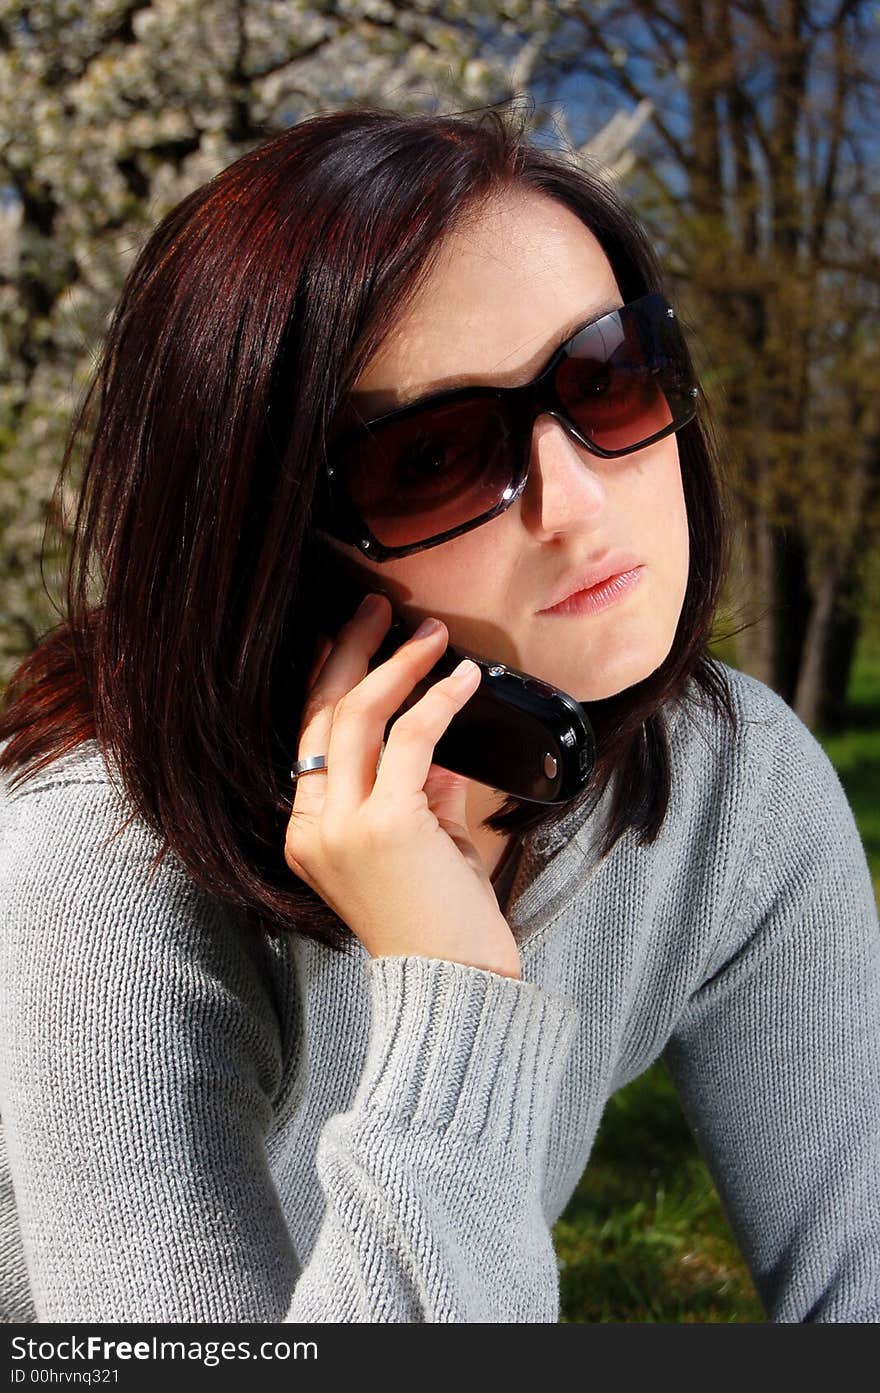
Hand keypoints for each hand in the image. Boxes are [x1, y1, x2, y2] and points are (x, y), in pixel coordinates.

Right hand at [285, 593, 521, 979]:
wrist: (456, 988)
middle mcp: (313, 828)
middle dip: (349, 651)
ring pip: (358, 716)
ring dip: (397, 665)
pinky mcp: (386, 825)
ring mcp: (343, 827)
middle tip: (376, 608)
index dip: (328, 681)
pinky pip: (410, 739)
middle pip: (322, 715)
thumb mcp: (422, 843)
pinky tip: (464, 678)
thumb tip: (434, 731)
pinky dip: (439, 701)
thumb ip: (420, 787)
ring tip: (430, 633)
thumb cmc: (442, 923)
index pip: (310, 739)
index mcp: (307, 835)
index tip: (348, 639)